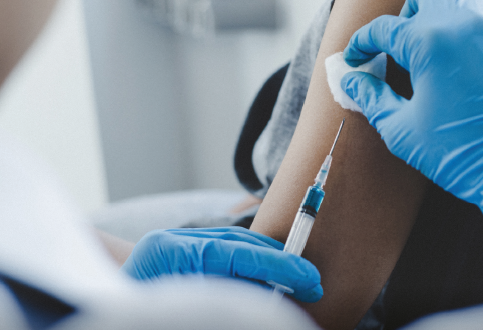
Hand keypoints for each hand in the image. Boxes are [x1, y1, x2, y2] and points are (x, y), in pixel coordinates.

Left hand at [121, 227, 322, 301]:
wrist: (100, 307)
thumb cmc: (137, 312)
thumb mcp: (186, 307)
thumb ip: (226, 296)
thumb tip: (267, 299)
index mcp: (169, 252)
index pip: (234, 252)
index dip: (276, 265)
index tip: (307, 279)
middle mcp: (175, 241)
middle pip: (239, 242)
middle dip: (278, 261)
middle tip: (311, 283)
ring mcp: (178, 243)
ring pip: (235, 244)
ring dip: (268, 262)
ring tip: (296, 282)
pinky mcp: (183, 252)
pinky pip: (224, 252)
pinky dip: (250, 264)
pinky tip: (268, 279)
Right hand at [341, 0, 482, 253]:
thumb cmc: (459, 153)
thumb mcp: (401, 129)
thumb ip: (371, 97)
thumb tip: (349, 80)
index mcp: (428, 43)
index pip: (382, 29)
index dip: (361, 43)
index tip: (356, 58)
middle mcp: (464, 23)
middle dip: (403, 19)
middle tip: (399, 48)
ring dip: (443, 14)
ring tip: (439, 43)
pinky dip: (482, 19)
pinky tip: (476, 44)